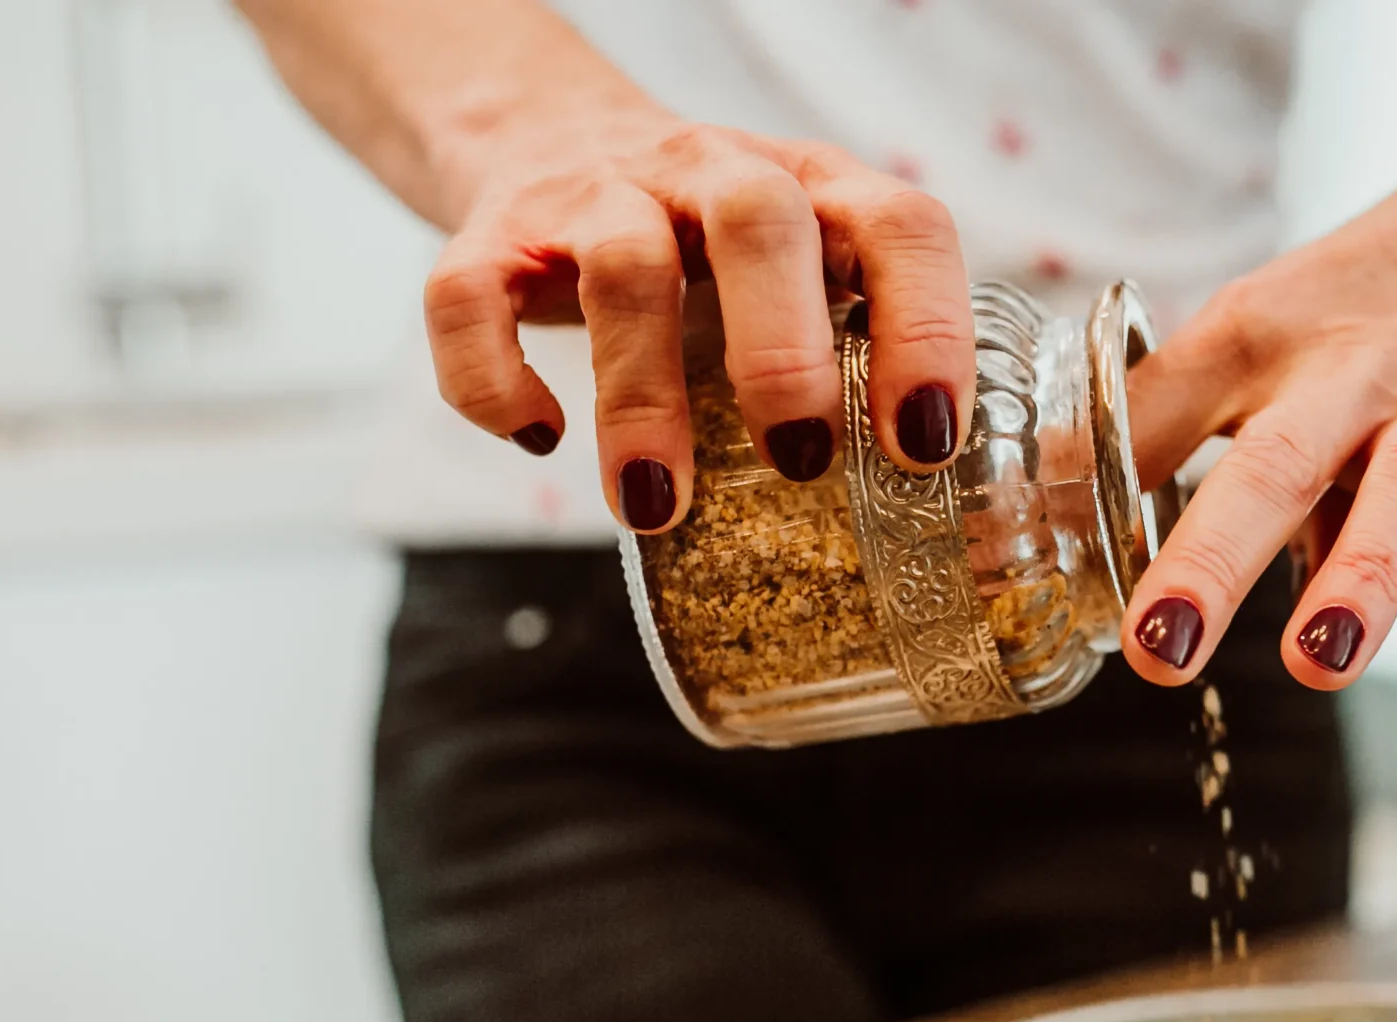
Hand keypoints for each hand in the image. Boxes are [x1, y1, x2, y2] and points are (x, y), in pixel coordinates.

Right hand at [423, 105, 974, 530]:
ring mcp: (594, 194)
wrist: (546, 131)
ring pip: (621, 269)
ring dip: (643, 398)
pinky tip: (541, 439)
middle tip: (799, 462)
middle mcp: (708, 171)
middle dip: (785, 353)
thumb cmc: (705, 250)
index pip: (898, 227)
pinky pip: (471, 298)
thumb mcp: (799, 270)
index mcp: (811, 187)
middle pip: (757, 223)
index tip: (923, 442)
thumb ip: (854, 351)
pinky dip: (497, 382)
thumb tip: (919, 515)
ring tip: (656, 506)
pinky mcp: (492, 231)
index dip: (925, 328)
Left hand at [1121, 113, 1396, 714]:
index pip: (1156, 407)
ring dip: (1360, 587)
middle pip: (1275, 464)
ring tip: (1317, 664)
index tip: (1027, 559)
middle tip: (1160, 648)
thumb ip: (1175, 414)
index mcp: (1258, 332)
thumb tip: (1068, 507)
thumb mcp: (1265, 323)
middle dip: (1213, 559)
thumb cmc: (1381, 290)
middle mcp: (1349, 368)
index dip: (1091, 480)